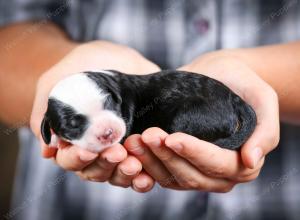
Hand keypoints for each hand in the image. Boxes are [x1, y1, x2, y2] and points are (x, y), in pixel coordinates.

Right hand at [30, 41, 158, 190]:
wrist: (118, 55)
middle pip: (94, 171)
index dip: (78, 159)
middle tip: (118, 153)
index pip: (71, 161)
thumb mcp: (57, 80)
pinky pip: (144, 169)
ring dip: (125, 173)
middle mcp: (96, 149)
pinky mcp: (143, 147)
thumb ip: (47, 111)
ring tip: (135, 163)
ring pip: (118, 174)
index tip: (89, 151)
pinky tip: (149, 175)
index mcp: (74, 140)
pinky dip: (144, 175)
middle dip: (105, 165)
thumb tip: (47, 150)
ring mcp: (120, 149)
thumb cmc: (84, 64)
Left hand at [124, 53, 278, 191]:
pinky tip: (132, 148)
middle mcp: (219, 173)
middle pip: (191, 175)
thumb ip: (266, 130)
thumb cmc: (242, 83)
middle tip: (147, 135)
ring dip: (151, 162)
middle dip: (166, 157)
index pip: (217, 164)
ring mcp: (197, 170)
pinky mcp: (178, 163)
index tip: (173, 137)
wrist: (220, 74)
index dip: (195, 153)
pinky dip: (145, 164)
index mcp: (242, 162)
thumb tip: (252, 160)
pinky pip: (160, 173)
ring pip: (172, 177)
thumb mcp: (263, 98)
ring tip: (134, 140)